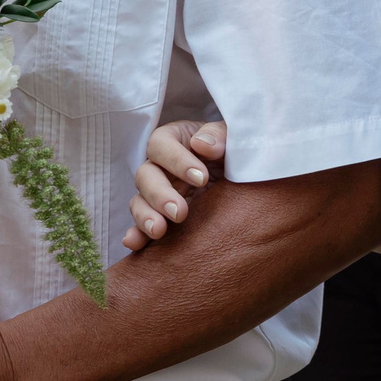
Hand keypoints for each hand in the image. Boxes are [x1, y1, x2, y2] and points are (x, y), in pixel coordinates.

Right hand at [121, 120, 225, 249]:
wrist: (245, 182)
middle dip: (160, 194)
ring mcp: (157, 194)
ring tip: (159, 230)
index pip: (161, 144)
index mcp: (175, 141)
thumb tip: (202, 144)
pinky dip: (136, 235)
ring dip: (145, 216)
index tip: (201, 177)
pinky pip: (141, 228)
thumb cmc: (235, 154)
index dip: (176, 160)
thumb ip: (220, 135)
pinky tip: (135, 244)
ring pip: (139, 202)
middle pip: (145, 175)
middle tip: (180, 212)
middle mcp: (161, 167)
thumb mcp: (232, 139)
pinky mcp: (160, 218)